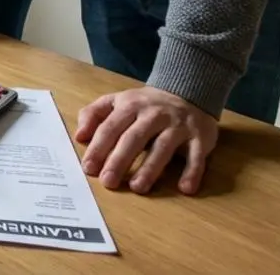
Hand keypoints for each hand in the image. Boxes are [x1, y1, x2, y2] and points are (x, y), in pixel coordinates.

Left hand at [74, 86, 219, 195]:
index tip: (88, 169)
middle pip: (134, 138)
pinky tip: (185, 188)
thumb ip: (94, 114)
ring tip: (137, 187)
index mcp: (131, 105)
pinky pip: (197, 156)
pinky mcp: (200, 137)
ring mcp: (178, 125)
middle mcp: (154, 114)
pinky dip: (193, 172)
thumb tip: (79, 136)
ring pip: (163, 147)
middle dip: (119, 160)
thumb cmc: (146, 104)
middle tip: (108, 182)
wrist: (189, 90)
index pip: (111, 127)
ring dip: (150, 168)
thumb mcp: (118, 101)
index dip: (99, 148)